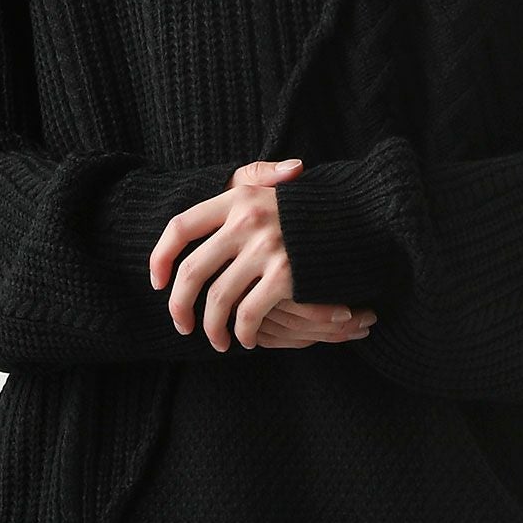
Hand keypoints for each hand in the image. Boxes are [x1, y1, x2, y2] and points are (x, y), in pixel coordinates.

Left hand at [148, 157, 377, 352]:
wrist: (364, 215)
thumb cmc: (312, 208)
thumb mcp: (276, 186)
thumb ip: (250, 181)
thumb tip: (228, 187)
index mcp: (238, 196)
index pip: (180, 227)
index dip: (161, 257)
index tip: (158, 282)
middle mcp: (247, 219)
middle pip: (193, 271)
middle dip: (180, 306)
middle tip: (182, 326)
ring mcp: (267, 247)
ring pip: (218, 299)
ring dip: (212, 328)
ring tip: (217, 341)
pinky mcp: (286, 274)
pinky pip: (249, 313)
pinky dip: (243, 332)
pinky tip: (245, 339)